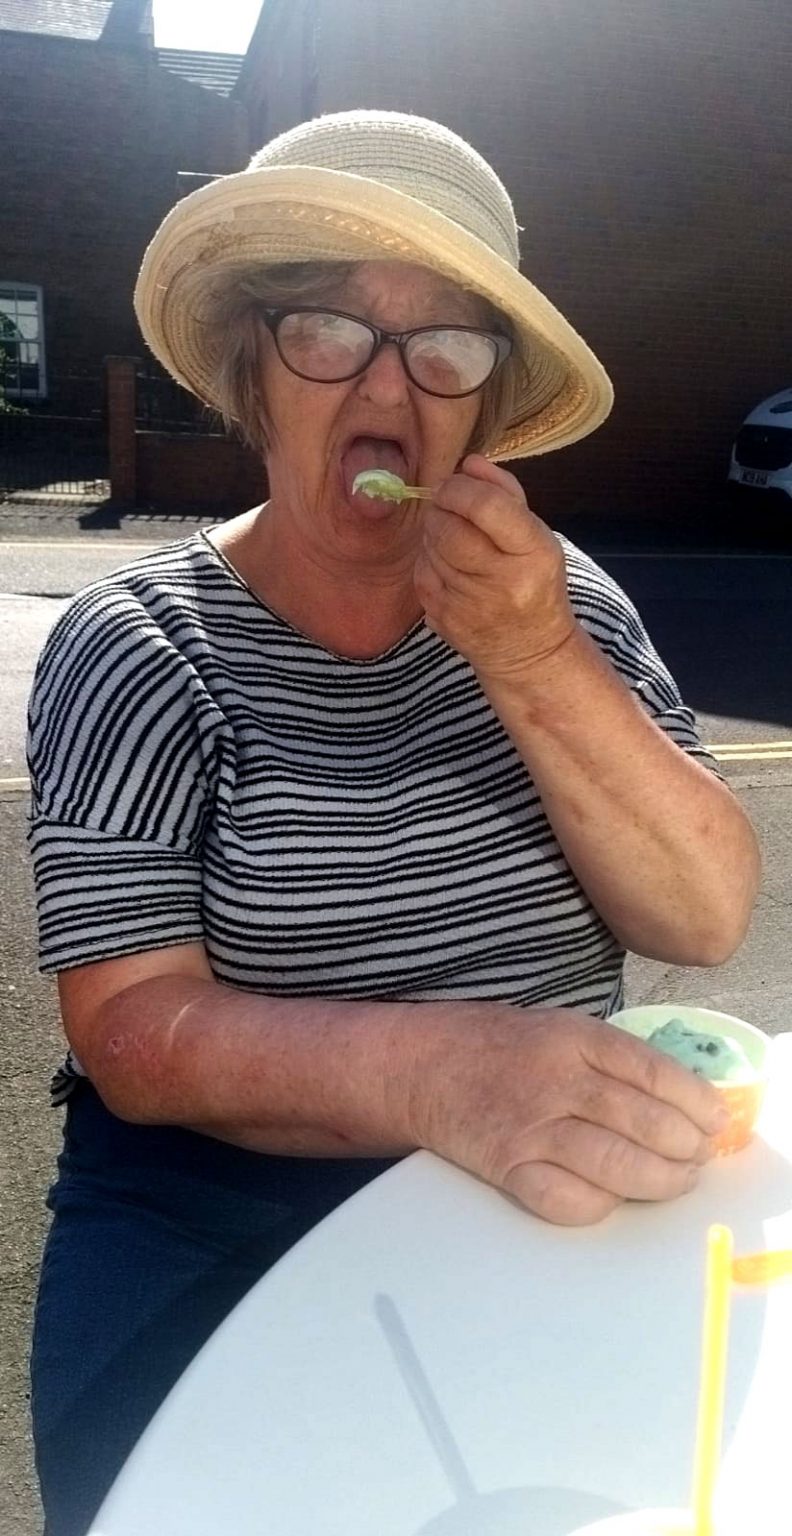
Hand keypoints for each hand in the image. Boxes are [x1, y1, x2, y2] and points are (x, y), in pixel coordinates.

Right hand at [410, 1004, 728, 1224]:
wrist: (421, 1066)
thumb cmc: (496, 1047)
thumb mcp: (556, 1027)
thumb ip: (609, 1057)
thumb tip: (678, 1097)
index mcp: (573, 1038)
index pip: (654, 1072)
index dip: (696, 1103)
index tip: (714, 1120)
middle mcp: (555, 1080)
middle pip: (645, 1123)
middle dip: (685, 1148)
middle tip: (697, 1157)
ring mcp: (530, 1127)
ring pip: (617, 1166)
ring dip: (659, 1181)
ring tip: (674, 1181)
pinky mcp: (507, 1167)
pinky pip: (569, 1200)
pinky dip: (602, 1205)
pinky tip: (614, 1196)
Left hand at [413, 454, 575, 682]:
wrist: (529, 651)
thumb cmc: (533, 581)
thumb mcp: (536, 534)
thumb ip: (504, 492)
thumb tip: (468, 462)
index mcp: (534, 552)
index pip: (487, 506)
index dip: (461, 488)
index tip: (456, 484)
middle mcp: (504, 581)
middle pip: (450, 528)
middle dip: (441, 508)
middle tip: (448, 506)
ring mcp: (471, 605)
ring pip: (431, 548)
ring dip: (434, 533)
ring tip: (455, 538)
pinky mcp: (445, 620)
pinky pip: (422, 572)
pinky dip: (429, 560)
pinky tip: (449, 566)